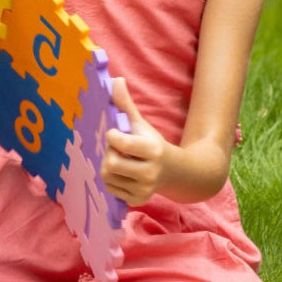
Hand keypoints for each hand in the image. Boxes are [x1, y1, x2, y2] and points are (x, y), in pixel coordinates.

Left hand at [101, 77, 168, 206]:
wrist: (175, 172)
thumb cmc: (152, 144)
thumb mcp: (141, 124)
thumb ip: (126, 105)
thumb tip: (115, 80)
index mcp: (152, 150)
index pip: (121, 143)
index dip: (112, 137)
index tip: (114, 134)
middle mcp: (150, 172)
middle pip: (110, 164)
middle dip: (109, 153)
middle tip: (117, 150)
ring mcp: (144, 190)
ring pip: (107, 176)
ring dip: (109, 167)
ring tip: (121, 161)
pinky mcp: (137, 201)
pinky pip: (110, 189)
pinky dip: (113, 180)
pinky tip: (124, 175)